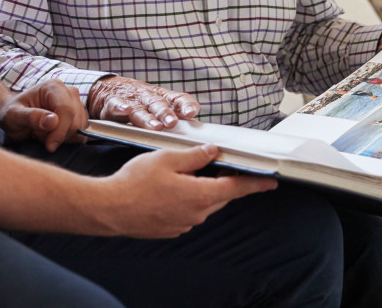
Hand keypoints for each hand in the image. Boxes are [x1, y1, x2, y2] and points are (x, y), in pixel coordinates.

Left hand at [0, 79, 87, 151]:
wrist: (14, 117)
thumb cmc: (11, 114)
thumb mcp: (13, 115)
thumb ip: (31, 117)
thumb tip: (54, 121)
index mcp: (53, 87)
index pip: (66, 109)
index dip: (60, 130)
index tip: (50, 146)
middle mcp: (68, 92)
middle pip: (75, 120)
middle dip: (58, 135)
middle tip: (37, 135)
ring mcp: (75, 104)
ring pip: (79, 129)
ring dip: (61, 137)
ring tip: (42, 133)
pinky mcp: (78, 117)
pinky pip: (79, 134)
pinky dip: (66, 140)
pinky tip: (51, 135)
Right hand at [88, 75, 199, 128]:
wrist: (109, 89)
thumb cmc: (140, 101)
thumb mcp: (158, 104)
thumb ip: (175, 115)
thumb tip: (196, 126)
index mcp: (162, 97)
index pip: (177, 99)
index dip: (185, 105)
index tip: (192, 113)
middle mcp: (148, 97)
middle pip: (159, 104)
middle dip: (166, 113)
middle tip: (172, 123)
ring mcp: (131, 100)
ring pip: (140, 109)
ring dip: (147, 117)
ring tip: (155, 126)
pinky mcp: (113, 103)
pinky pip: (117, 104)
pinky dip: (121, 107)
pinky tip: (125, 110)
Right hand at [99, 145, 276, 237]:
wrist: (109, 209)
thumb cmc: (135, 182)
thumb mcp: (167, 159)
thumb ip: (195, 156)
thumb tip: (213, 152)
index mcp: (200, 195)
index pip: (236, 188)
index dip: (255, 183)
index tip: (271, 181)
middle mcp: (196, 214)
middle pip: (219, 195)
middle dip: (221, 180)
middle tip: (216, 164)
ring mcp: (183, 224)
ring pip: (202, 204)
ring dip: (200, 189)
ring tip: (182, 173)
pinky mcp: (171, 229)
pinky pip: (187, 213)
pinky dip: (185, 200)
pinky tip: (168, 189)